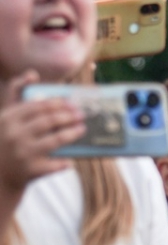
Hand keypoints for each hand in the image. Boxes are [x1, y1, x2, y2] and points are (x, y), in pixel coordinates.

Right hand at [0, 71, 85, 193]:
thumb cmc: (6, 140)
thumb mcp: (7, 117)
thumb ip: (17, 95)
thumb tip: (33, 73)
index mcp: (8, 118)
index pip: (37, 106)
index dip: (58, 103)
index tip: (73, 103)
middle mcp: (14, 134)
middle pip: (48, 121)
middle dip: (68, 117)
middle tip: (82, 115)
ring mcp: (22, 153)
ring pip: (55, 140)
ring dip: (73, 133)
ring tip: (83, 129)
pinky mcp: (31, 171)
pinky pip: (55, 164)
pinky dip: (65, 162)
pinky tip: (71, 159)